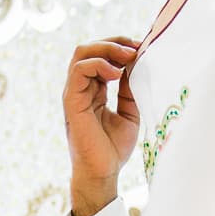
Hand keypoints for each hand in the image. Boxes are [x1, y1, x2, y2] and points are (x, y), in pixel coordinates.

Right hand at [64, 36, 141, 215]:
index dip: (121, 47)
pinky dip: (99, 64)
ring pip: (82, 53)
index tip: (143, 48)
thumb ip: (130, 89)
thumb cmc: (114, 149)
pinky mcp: (71, 102)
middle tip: (137, 47)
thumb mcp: (129, 112)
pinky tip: (117, 73)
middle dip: (114, 42)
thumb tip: (136, 64)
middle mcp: (81, 89)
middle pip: (90, 49)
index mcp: (94, 90)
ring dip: (107, 49)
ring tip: (129, 56)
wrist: (103, 173)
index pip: (101, 56)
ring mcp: (74, 94)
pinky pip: (79, 70)